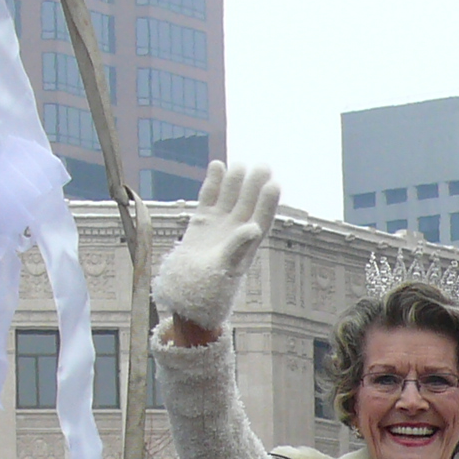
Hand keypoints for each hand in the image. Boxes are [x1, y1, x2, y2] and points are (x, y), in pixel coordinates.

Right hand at [152, 162, 281, 342]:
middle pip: (248, 204)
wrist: (184, 294)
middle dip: (255, 186)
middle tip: (263, 166)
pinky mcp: (201, 222)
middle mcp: (236, 232)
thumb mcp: (224, 269)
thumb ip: (237, 247)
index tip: (274, 184)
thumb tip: (254, 227)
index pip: (261, 219)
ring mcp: (219, 225)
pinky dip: (213, 183)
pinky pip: (209, 198)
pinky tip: (218, 165)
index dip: (267, 203)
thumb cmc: (208, 289)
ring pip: (230, 197)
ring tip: (240, 164)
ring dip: (235, 181)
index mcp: (247, 246)